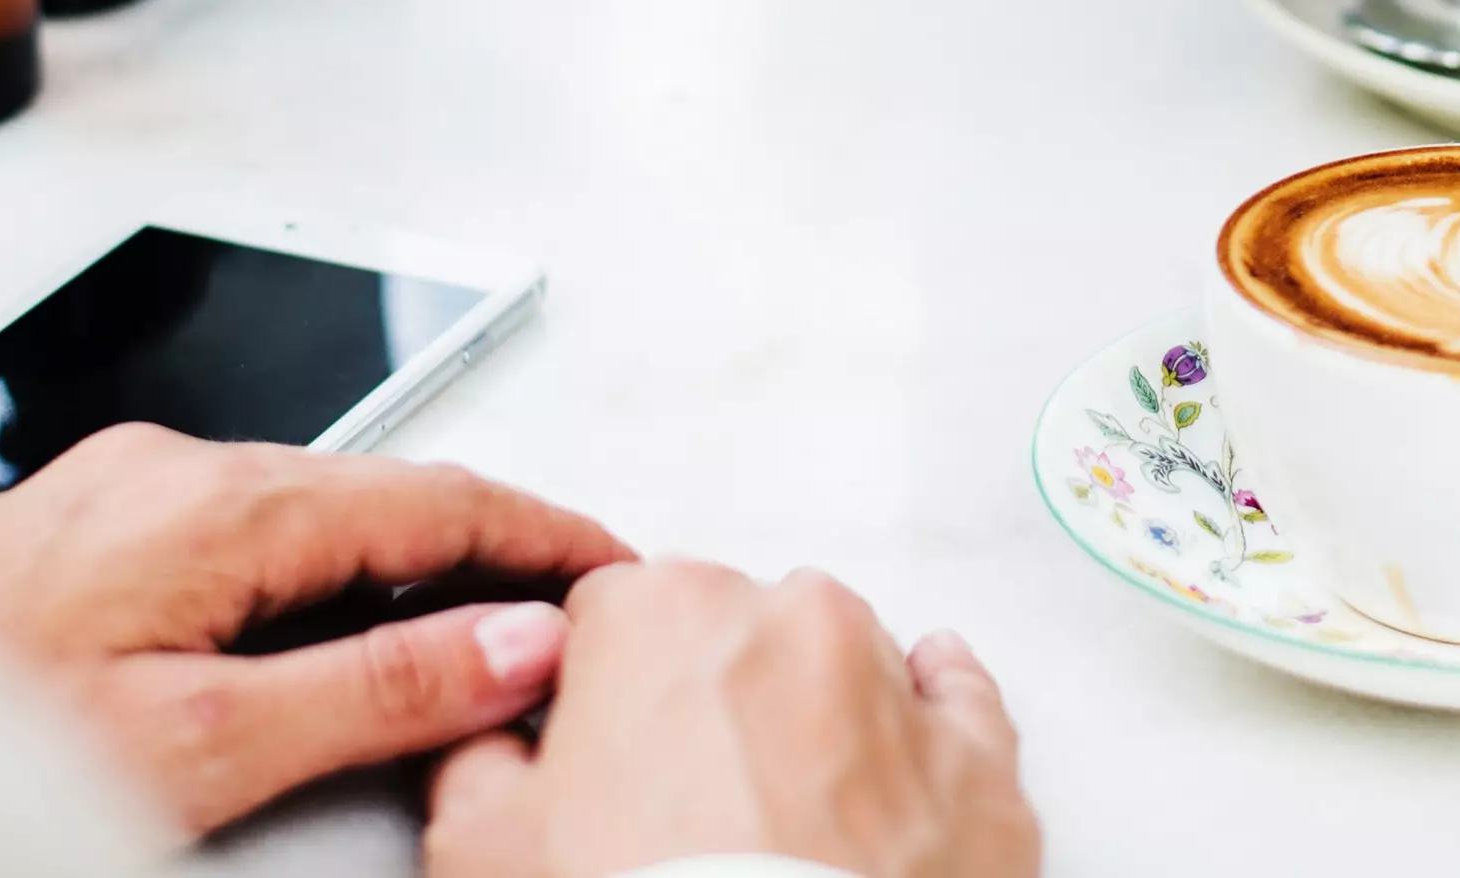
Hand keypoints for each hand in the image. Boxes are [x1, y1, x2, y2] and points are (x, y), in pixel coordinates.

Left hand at [0, 426, 632, 834]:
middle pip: (383, 494)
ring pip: (312, 512)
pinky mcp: (86, 527)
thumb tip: (513, 640)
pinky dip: (321, 574)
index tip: (618, 573)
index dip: (548, 537)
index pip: (443, 496)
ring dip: (403, 564)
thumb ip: (373, 687)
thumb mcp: (204, 743)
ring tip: (472, 636)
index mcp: (223, 503)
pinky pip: (244, 530)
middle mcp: (176, 467)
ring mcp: (125, 489)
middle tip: (568, 617)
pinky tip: (332, 633)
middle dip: (488, 548)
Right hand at [418, 561, 1038, 877]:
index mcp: (662, 614)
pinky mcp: (979, 768)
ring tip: (776, 821)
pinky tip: (899, 760)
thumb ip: (480, 757)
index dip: (597, 688)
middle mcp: (791, 622)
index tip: (598, 748)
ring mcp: (896, 689)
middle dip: (708, 699)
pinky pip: (962, 706)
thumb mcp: (480, 845)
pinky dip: (931, 724)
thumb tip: (493, 741)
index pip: (609, 614)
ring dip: (813, 716)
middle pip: (733, 631)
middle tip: (678, 805)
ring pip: (846, 661)